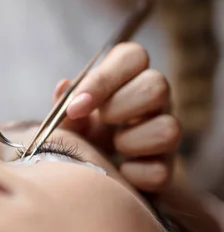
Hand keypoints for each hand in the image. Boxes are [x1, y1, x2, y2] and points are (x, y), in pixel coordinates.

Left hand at [54, 43, 181, 192]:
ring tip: (114, 147)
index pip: (133, 57)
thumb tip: (64, 87)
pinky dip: (133, 174)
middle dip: (120, 106)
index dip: (104, 79)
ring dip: (131, 141)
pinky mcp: (166, 167)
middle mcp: (154, 99)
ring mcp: (164, 131)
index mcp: (129, 77)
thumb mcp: (69, 117)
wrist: (97, 175)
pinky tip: (120, 172)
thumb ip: (65, 104)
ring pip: (168, 127)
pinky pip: (159, 170)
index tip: (76, 106)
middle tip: (101, 121)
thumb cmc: (84, 134)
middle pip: (157, 85)